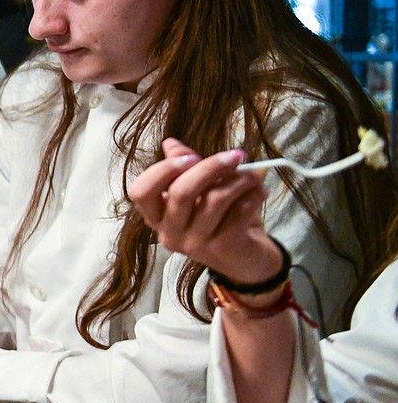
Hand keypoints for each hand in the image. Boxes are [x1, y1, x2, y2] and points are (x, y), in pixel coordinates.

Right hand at [128, 138, 281, 283]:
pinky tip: (260, 191)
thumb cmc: (218, 218)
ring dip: (240, 180)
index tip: (191, 157)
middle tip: (236, 155)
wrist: (246, 259)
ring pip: (215, 199)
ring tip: (254, 174)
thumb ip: (184, 168)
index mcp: (157, 216)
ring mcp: (194, 243)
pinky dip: (253, 195)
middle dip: (211, 167)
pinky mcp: (221, 248)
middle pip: (181, 192)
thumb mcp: (200, 191)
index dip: (162, 170)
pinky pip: (238, 212)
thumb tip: (171, 143)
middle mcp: (169, 232)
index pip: (141, 192)